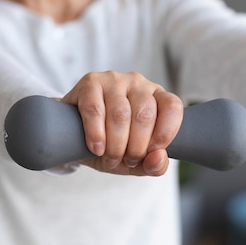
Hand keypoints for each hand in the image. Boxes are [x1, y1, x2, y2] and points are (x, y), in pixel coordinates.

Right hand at [60, 71, 183, 175]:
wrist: (73, 134)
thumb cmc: (112, 143)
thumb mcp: (136, 160)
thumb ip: (154, 164)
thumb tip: (158, 158)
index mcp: (157, 97)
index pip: (172, 107)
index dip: (165, 133)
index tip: (152, 153)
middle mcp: (138, 83)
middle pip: (144, 115)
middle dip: (136, 147)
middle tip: (126, 160)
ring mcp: (114, 80)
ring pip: (121, 114)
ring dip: (116, 145)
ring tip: (110, 157)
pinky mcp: (90, 82)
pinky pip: (95, 109)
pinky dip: (96, 134)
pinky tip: (97, 148)